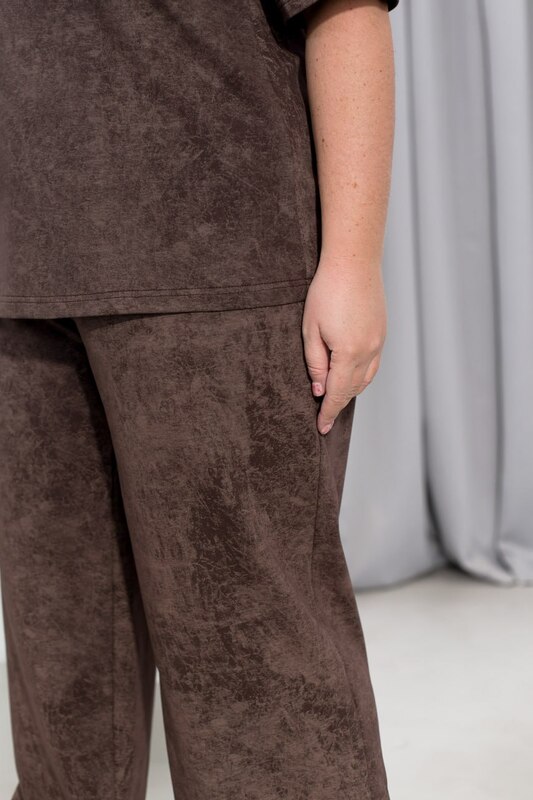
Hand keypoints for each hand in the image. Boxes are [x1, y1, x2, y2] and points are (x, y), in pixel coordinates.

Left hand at [302, 254, 386, 433]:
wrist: (354, 261)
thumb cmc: (326, 291)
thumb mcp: (310, 330)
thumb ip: (315, 364)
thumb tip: (320, 390)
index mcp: (349, 353)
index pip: (337, 394)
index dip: (329, 413)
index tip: (322, 428)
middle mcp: (369, 352)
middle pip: (353, 390)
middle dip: (338, 404)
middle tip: (323, 416)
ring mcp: (379, 342)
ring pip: (366, 379)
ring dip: (350, 391)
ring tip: (334, 398)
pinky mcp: (382, 333)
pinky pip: (373, 365)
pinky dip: (361, 376)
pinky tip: (349, 376)